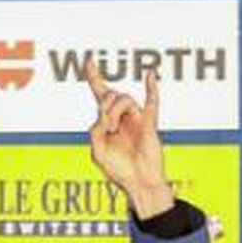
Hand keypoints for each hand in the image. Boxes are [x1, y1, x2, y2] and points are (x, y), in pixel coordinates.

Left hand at [84, 56, 174, 217]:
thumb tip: (102, 117)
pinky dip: (151, 88)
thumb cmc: (118, 169)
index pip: (100, 94)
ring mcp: (136, 119)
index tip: (89, 59)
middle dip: (103, 108)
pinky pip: (152, 103)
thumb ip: (95, 132)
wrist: (138, 182)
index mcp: (107, 121)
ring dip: (113, 112)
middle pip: (110, 96)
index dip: (94, 77)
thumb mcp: (97, 152)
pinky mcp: (149, 124)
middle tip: (106, 128)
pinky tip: (150, 75)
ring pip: (123, 99)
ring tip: (113, 129)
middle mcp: (122, 116)